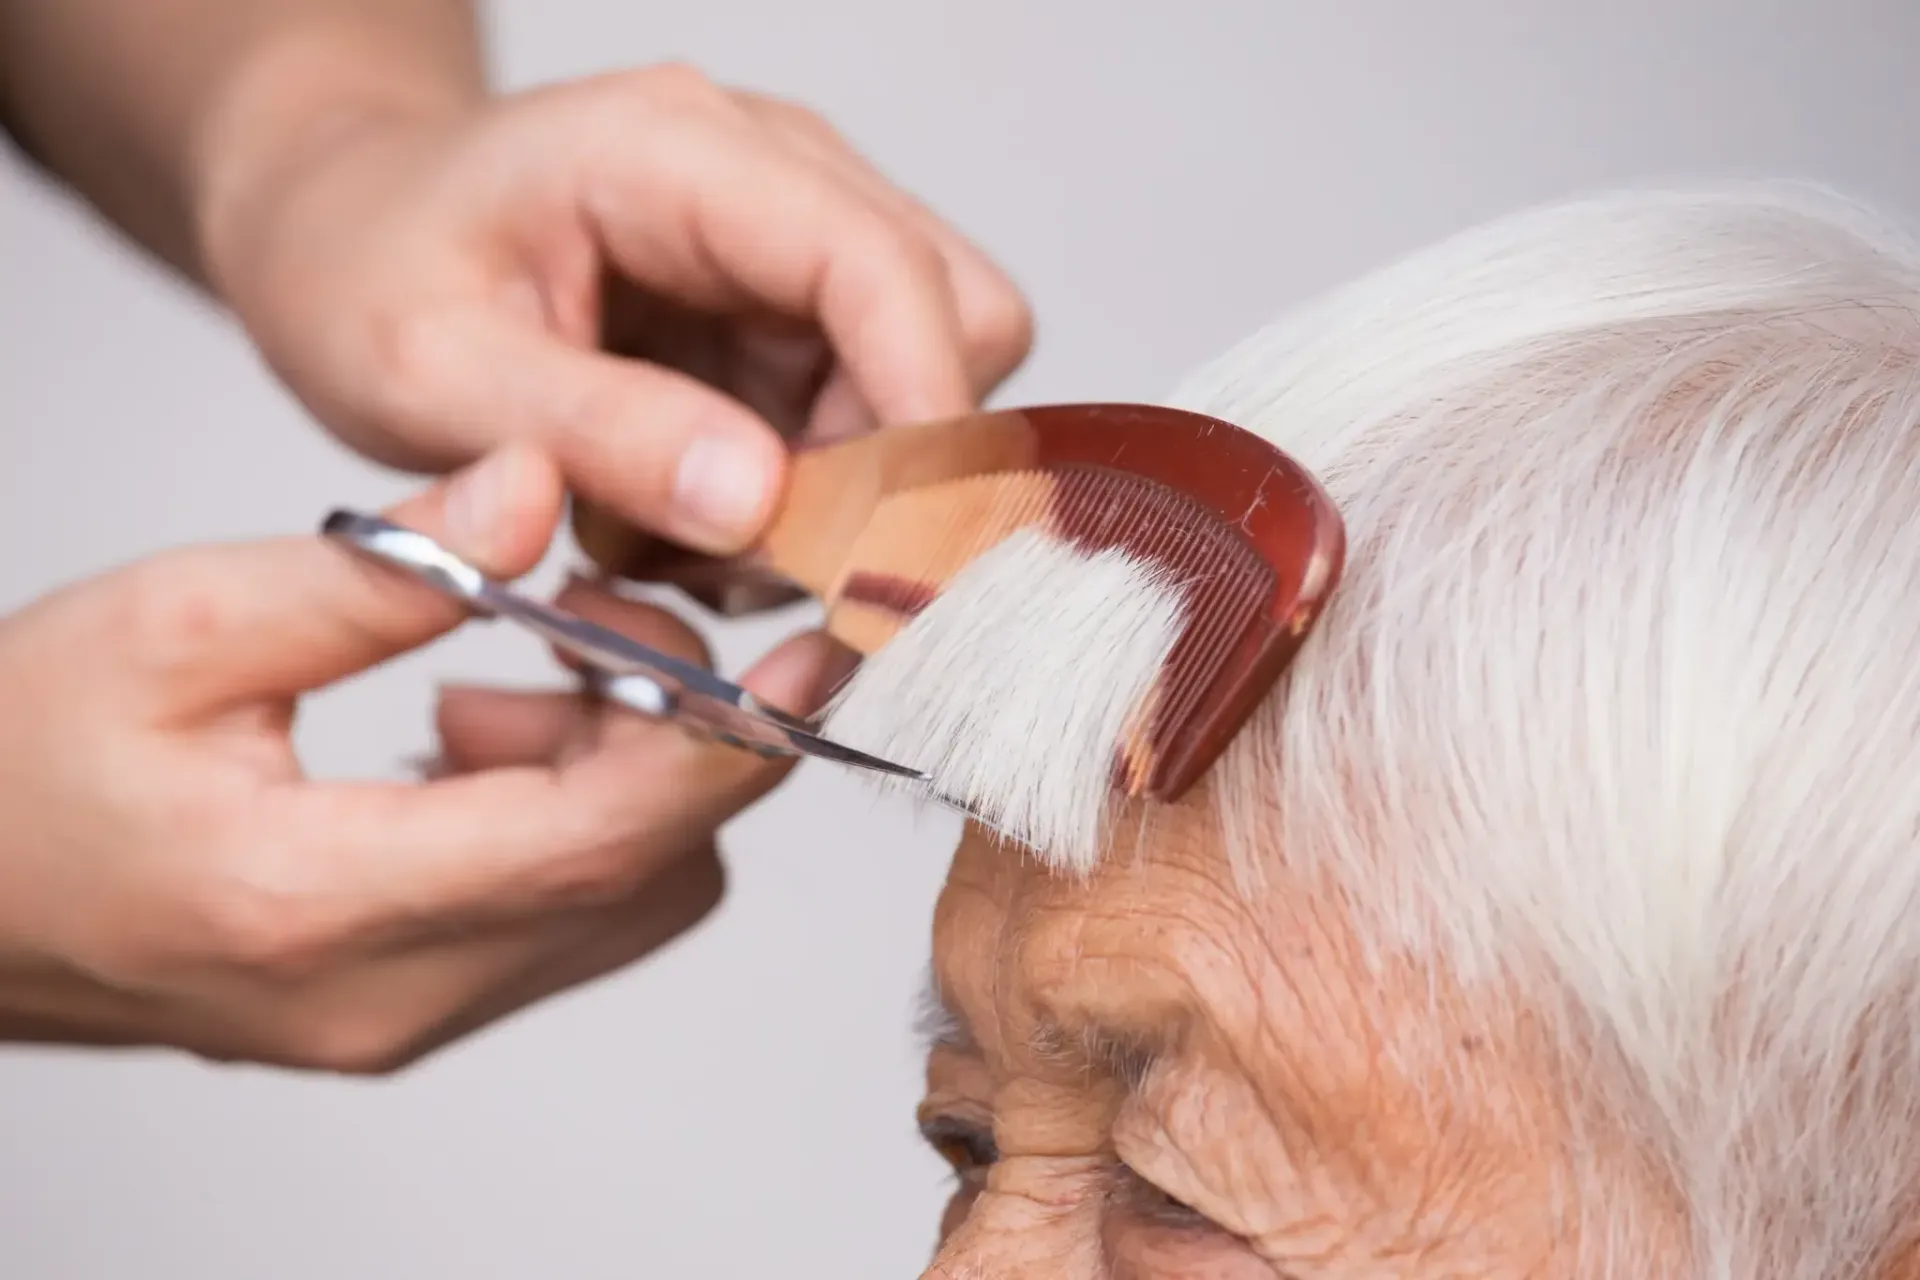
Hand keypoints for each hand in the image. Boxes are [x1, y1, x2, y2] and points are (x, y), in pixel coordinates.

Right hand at [0, 445, 851, 1071]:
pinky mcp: (408, 1007)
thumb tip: (537, 491)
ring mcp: (403, 1019)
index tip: (819, 648)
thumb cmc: (13, 762)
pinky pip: (565, 916)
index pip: (600, 839)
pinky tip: (481, 732)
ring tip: (515, 667)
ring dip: (619, 770)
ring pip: (622, 899)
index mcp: (322, 901)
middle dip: (674, 728)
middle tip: (598, 610)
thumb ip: (374, 571)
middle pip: (641, 871)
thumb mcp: (174, 625)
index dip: (731, 741)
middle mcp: (390, 994)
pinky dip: (572, 814)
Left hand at [201, 62, 1033, 556]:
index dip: (915, 412)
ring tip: (672, 530)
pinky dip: (795, 499)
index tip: (881, 553)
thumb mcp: (432, 371)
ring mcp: (794, 242)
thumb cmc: (365, 269)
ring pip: (920, 388)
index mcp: (679, 152)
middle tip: (743, 552)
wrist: (344, 229)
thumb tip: (763, 506)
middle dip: (879, 468)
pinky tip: (681, 509)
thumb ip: (598, 432)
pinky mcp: (791, 311)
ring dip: (831, 497)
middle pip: (950, 323)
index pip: (877, 265)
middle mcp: (774, 174)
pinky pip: (865, 424)